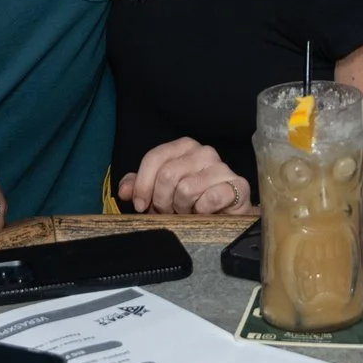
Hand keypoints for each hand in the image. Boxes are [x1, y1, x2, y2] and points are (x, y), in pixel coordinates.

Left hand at [116, 138, 251, 215]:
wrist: (225, 215)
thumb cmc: (190, 201)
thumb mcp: (159, 192)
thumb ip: (139, 186)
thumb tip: (124, 190)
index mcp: (184, 147)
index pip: (154, 158)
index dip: (143, 185)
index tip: (140, 205)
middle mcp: (204, 152)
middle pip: (167, 175)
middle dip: (162, 201)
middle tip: (168, 211)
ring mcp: (222, 167)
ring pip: (186, 189)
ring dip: (182, 208)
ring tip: (187, 211)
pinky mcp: (237, 186)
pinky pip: (210, 199)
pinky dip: (202, 211)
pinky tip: (204, 213)